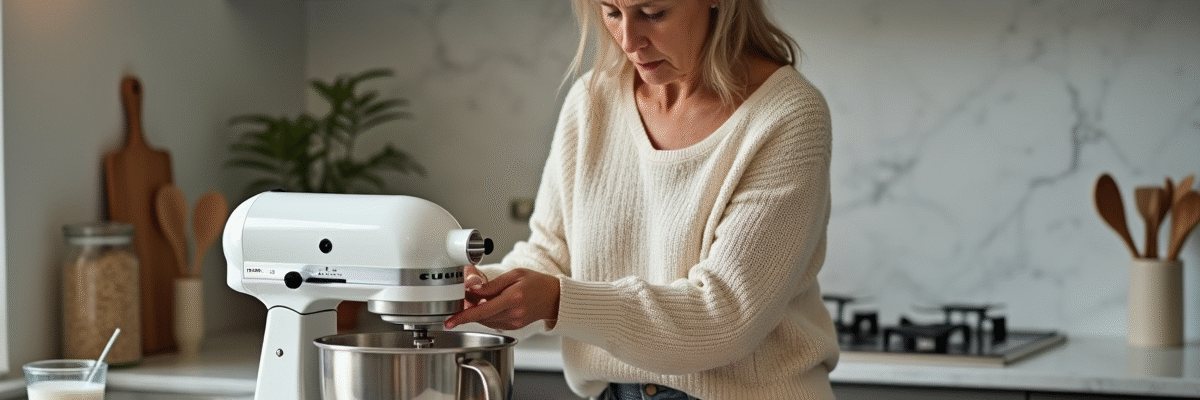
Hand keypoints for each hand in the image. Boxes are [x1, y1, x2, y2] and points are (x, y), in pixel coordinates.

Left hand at [445, 268, 559, 330]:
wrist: (554, 298)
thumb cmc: (536, 283)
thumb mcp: (514, 275)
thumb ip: (492, 284)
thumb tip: (473, 289)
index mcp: (513, 298)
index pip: (482, 310)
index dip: (463, 317)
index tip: (450, 321)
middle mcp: (513, 314)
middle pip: (481, 316)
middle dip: (469, 309)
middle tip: (463, 298)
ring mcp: (514, 323)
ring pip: (485, 321)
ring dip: (477, 312)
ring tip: (478, 299)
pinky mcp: (514, 327)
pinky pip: (493, 322)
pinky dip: (487, 315)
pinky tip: (490, 305)